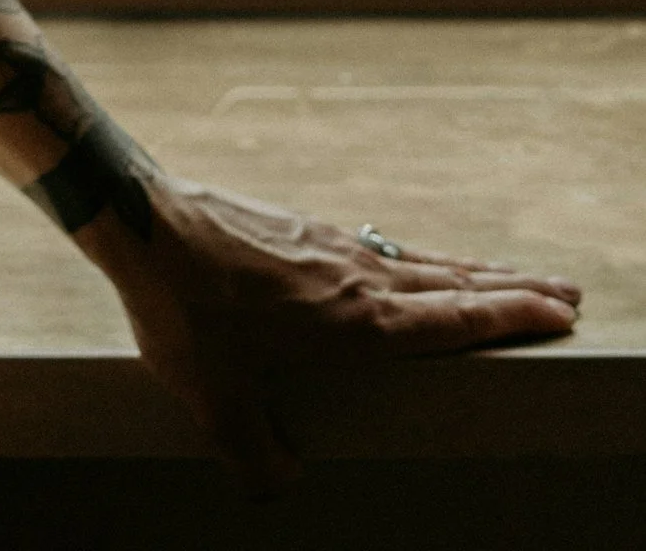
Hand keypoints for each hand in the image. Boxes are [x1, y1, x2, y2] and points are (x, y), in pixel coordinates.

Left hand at [103, 175, 580, 489]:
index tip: (557, 313)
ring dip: (472, 270)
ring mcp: (330, 246)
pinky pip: (380, 248)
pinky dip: (418, 258)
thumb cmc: (184, 313)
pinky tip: (414, 265)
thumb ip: (259, 458)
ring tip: (513, 277)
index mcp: (352, 322)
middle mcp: (355, 276)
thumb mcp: (216, 406)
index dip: (508, 318)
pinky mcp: (301, 229)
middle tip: (566, 294)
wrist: (142, 222)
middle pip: (453, 282)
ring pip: (420, 260)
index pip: (450, 320)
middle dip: (513, 291)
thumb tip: (284, 486)